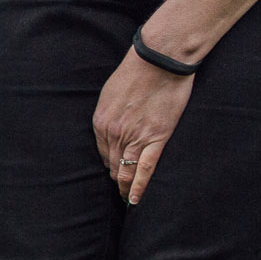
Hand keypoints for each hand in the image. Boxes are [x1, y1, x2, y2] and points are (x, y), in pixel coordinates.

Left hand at [94, 47, 195, 205]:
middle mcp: (113, 133)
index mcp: (100, 122)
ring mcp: (134, 137)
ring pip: (126, 171)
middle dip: (115, 179)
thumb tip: (112, 128)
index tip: (114, 171)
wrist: (160, 60)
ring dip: (125, 188)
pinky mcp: (156, 138)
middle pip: (112, 165)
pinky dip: (139, 186)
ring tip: (127, 200)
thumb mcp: (111, 93)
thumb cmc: (137, 72)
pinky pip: (145, 169)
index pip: (101, 153)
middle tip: (119, 192)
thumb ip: (110, 114)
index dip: (108, 164)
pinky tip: (135, 199)